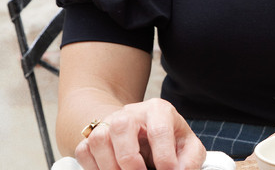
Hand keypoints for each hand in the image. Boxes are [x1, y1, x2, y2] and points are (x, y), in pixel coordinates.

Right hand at [75, 98, 206, 169]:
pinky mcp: (92, 136)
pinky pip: (84, 151)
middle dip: (129, 159)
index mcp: (158, 111)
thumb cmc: (168, 140)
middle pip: (120, 126)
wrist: (143, 131)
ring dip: (110, 166)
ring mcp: (108, 123)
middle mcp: (131, 113)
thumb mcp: (188, 146)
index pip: (159, 130)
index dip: (165, 158)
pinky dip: (94, 168)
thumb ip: (189, 160)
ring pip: (98, 139)